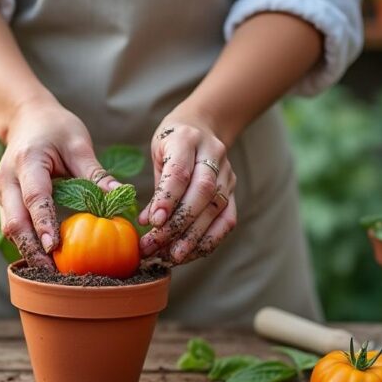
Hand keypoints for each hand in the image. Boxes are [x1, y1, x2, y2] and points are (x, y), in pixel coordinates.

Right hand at [0, 96, 117, 267]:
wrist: (26, 118)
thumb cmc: (56, 128)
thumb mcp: (78, 143)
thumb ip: (95, 174)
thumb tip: (121, 198)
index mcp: (27, 161)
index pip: (34, 197)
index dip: (43, 223)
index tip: (52, 247)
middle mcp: (7, 179)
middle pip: (14, 221)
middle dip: (31, 250)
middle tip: (53, 274)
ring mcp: (2, 192)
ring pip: (9, 229)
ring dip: (27, 252)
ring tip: (50, 275)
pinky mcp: (4, 201)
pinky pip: (12, 227)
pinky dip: (26, 244)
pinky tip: (44, 261)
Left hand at [138, 110, 237, 263]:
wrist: (203, 126)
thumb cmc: (172, 144)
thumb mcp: (158, 155)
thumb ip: (156, 188)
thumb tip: (147, 223)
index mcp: (187, 138)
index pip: (180, 172)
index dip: (167, 199)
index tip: (152, 223)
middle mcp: (213, 154)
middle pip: (201, 193)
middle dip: (178, 224)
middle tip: (155, 246)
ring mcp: (227, 173)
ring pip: (216, 209)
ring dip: (193, 238)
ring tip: (172, 256)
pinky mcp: (234, 190)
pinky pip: (227, 220)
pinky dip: (209, 240)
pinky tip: (191, 253)